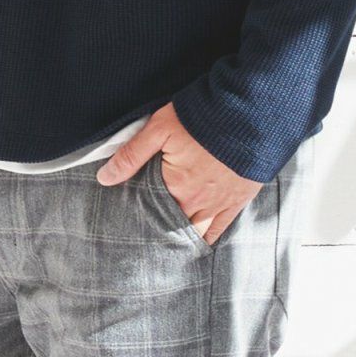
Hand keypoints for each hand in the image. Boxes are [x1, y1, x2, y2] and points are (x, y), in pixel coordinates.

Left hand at [95, 103, 263, 246]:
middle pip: (172, 228)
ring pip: (195, 233)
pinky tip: (196, 243)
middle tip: (143, 241)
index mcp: (176, 187)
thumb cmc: (203, 117)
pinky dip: (207, 238)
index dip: (139, 221)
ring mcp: (220, 204)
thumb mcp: (160, 128)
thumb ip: (132, 155)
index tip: (128, 228)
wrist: (251, 112)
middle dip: (158, 233)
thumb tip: (104, 178)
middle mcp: (198, 203)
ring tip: (166, 245)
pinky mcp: (238, 200)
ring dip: (180, 238)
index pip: (150, 215)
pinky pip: (220, 230)